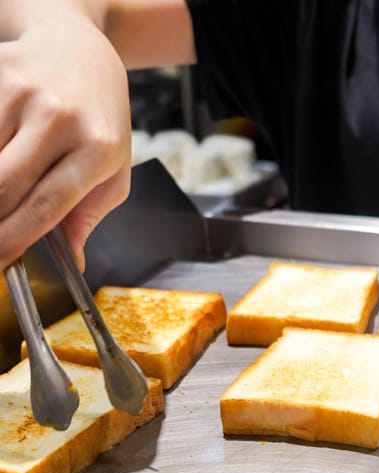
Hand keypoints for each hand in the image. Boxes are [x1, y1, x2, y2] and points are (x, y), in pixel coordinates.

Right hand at [0, 16, 130, 269]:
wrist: (81, 52)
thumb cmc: (99, 119)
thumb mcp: (114, 167)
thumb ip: (90, 215)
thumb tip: (74, 260)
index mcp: (97, 148)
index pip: (47, 204)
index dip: (15, 237)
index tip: (0, 258)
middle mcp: (59, 118)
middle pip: (3, 185)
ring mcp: (22, 92)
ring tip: (1, 197)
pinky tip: (0, 157)